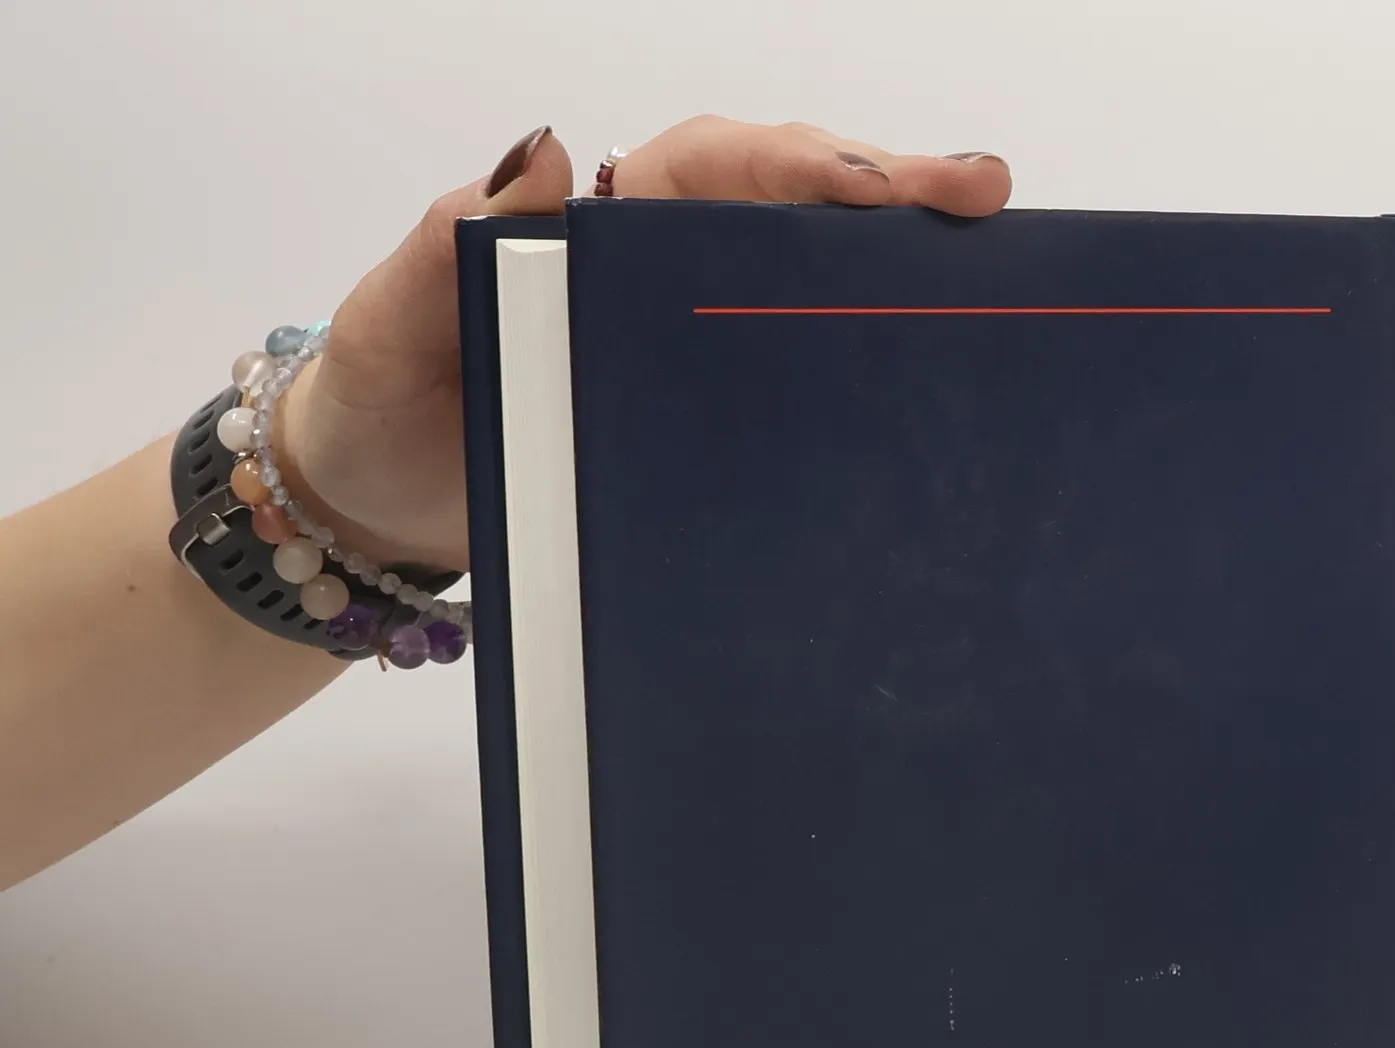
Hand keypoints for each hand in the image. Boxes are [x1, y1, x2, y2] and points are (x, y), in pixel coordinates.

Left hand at [275, 121, 1012, 573]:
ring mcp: (682, 362)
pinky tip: (922, 393)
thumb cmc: (377, 407)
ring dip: (892, 284)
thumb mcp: (392, 320)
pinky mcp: (693, 440)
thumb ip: (449, 239)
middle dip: (891, 199)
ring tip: (992, 280)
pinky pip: (783, 397)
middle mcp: (656, 279)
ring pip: (802, 299)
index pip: (715, 169)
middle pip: (791, 216)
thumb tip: (548, 151)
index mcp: (596, 229)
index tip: (875, 186)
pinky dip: (854, 382)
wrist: (367, 515)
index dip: (800, 165)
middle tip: (983, 202)